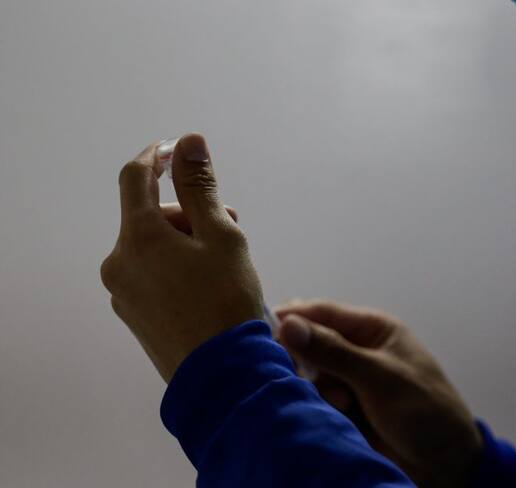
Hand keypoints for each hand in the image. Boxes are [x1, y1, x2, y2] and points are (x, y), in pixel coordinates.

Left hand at [100, 134, 263, 382]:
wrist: (224, 376)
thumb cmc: (227, 301)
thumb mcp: (222, 235)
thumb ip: (201, 186)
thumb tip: (188, 142)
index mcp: (138, 237)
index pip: (134, 177)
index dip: (156, 156)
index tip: (176, 150)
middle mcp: (120, 263)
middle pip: (149, 217)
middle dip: (188, 212)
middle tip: (228, 225)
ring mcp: (124, 293)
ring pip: (153, 248)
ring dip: (185, 241)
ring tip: (224, 261)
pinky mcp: (135, 317)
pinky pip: (153, 275)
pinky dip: (176, 267)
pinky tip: (208, 285)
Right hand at [274, 300, 482, 487]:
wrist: (446, 464)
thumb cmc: (425, 409)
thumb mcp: (379, 377)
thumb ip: (333, 352)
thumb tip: (288, 324)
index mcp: (372, 329)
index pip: (323, 313)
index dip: (294, 318)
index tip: (264, 330)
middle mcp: (358, 349)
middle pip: (312, 342)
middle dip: (304, 359)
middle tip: (301, 374)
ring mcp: (350, 379)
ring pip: (312, 373)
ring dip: (318, 388)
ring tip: (341, 404)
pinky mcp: (345, 407)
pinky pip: (318, 398)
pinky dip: (321, 406)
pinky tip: (337, 414)